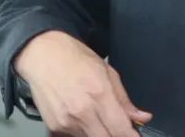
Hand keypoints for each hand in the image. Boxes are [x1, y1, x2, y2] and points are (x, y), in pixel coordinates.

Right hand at [13, 30, 151, 136]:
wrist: (43, 55)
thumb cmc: (75, 58)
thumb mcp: (107, 71)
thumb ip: (124, 99)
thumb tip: (141, 117)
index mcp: (99, 94)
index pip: (120, 129)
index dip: (131, 136)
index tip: (135, 136)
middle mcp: (82, 112)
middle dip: (115, 135)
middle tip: (118, 126)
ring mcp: (67, 122)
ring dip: (98, 132)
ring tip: (95, 114)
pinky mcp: (54, 127)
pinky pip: (74, 136)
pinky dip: (82, 130)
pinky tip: (80, 115)